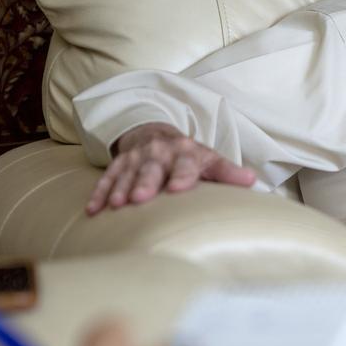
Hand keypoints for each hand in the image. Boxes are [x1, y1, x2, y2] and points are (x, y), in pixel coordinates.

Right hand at [86, 122, 255, 214]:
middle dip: (145, 182)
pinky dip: (99, 193)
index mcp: (184, 152)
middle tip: (139, 198)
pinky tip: (93, 210)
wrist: (155, 134)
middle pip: (151, 169)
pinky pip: (106, 179)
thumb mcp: (209, 160)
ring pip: (126, 174)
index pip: (184, 164)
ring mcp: (135, 159)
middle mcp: (158, 153)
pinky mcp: (118, 165)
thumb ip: (227, 172)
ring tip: (116, 205)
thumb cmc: (188, 156)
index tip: (178, 188)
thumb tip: (252, 181)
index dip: (182, 175)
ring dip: (120, 189)